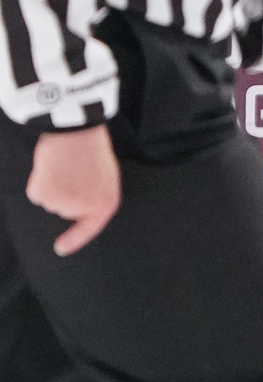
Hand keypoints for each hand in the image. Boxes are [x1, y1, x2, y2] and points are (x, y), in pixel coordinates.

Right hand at [27, 126, 119, 255]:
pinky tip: (51, 166)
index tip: (60, 249)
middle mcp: (84, 208)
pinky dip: (40, 181)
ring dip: (54, 186)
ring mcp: (63, 203)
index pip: (90, 228)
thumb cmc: (93, 149)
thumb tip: (80, 210)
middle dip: (67, 194)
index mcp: (106, 203)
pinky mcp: (44, 194)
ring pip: (51, 201)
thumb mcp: (106, 176)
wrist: (77, 132)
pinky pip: (37, 192)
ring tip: (66, 166)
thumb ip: (95, 196)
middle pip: (65, 210)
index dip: (75, 240)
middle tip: (75, 171)